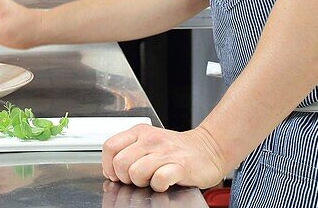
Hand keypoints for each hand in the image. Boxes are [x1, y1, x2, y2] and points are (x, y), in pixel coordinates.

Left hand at [102, 124, 227, 191]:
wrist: (208, 149)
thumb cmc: (176, 149)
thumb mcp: (148, 142)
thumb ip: (128, 151)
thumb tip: (110, 169)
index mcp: (139, 132)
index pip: (110, 146)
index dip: (108, 165)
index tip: (115, 174)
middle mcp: (150, 139)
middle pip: (120, 163)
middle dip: (125, 177)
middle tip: (136, 179)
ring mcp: (165, 152)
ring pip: (136, 172)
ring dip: (141, 182)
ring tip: (151, 179)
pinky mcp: (180, 166)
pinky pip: (159, 178)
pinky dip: (158, 185)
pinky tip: (163, 182)